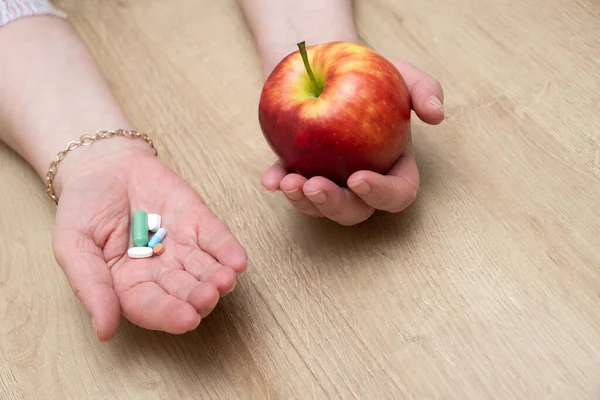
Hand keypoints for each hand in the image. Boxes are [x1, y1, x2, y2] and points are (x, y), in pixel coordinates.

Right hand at [51, 139, 246, 340]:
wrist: (103, 165)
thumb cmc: (83, 208)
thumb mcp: (73, 245)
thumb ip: (90, 285)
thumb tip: (104, 332)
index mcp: (128, 285)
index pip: (151, 307)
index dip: (169, 314)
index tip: (187, 320)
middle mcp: (160, 272)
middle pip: (183, 291)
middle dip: (198, 296)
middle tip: (208, 297)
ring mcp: (182, 247)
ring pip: (204, 268)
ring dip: (218, 276)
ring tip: (226, 280)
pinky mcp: (198, 222)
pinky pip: (216, 238)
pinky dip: (228, 249)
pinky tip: (238, 260)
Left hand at [261, 57, 443, 225]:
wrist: (332, 64)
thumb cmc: (374, 75)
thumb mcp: (402, 75)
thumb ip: (424, 91)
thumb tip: (436, 115)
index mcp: (394, 166)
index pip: (397, 193)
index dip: (380, 194)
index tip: (358, 176)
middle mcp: (362, 182)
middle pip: (354, 210)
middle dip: (333, 205)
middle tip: (313, 186)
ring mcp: (330, 180)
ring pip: (319, 207)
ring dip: (303, 202)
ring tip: (287, 183)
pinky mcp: (301, 170)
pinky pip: (290, 185)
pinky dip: (279, 184)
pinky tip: (270, 180)